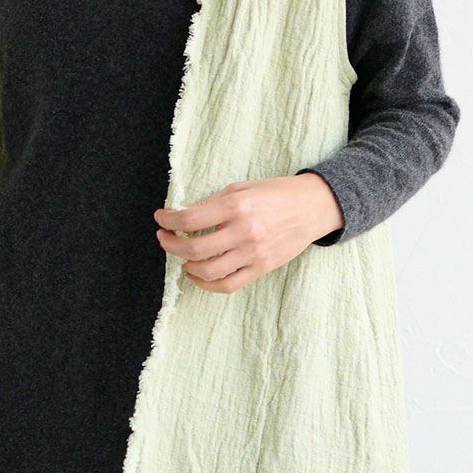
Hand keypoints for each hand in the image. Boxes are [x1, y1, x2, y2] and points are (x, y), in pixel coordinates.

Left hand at [153, 175, 342, 292]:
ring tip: (183, 257)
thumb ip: (212, 203)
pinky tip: (198, 275)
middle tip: (164, 238)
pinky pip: (227, 285)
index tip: (161, 218)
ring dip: (187, 266)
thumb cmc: (275, 194)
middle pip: (194, 248)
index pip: (190, 219)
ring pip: (208, 271)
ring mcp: (253, 253)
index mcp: (236, 205)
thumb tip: (184, 216)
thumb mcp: (241, 188)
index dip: (168, 220)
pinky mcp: (261, 268)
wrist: (312, 207)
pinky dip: (206, 284)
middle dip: (170, 245)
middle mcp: (243, 231)